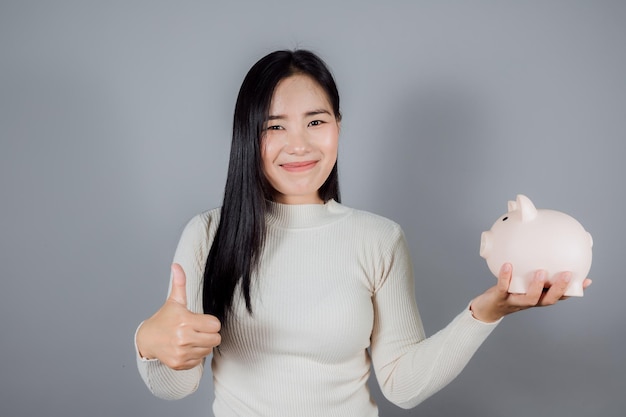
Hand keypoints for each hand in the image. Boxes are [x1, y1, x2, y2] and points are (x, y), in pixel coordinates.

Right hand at [136, 263, 220, 369]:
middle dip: (210, 334)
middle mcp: (183, 338)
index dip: (210, 322)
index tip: (201, 320)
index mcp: (185, 321)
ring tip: (191, 338)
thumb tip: (176, 265)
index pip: (215, 325)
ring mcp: (181, 352)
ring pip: (208, 350)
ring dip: (203, 344)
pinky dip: (195, 355)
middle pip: (216, 339)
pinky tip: (186, 348)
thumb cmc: (164, 318)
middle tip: (198, 330)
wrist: (147, 340)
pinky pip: (199, 360)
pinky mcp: (179, 363)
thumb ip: (179, 283)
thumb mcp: (174, 301)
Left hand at [469, 263, 591, 322]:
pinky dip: (505, 277)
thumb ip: (533, 270)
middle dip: (559, 288)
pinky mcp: (499, 297)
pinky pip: (503, 287)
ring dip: (537, 286)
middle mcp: (530, 301)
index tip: (586, 280)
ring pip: (529, 298)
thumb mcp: (524, 281)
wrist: (488, 308)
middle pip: (549, 299)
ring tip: (540, 272)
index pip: (559, 296)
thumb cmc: (509, 291)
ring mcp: (515, 300)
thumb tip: (543, 251)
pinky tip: (507, 265)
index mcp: (538, 297)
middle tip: (567, 274)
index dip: (572, 290)